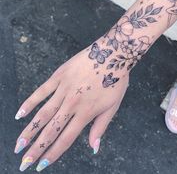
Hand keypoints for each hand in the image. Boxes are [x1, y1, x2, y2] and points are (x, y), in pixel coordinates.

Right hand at [14, 40, 128, 171]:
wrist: (112, 55)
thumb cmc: (116, 81)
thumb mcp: (113, 106)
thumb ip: (101, 127)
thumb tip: (93, 147)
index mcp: (86, 113)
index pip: (65, 139)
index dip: (53, 153)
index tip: (41, 165)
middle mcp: (71, 104)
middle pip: (50, 130)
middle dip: (36, 148)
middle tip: (24, 162)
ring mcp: (63, 89)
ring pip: (42, 114)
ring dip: (29, 130)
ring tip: (18, 144)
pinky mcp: (59, 76)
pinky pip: (41, 91)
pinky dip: (29, 103)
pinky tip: (20, 114)